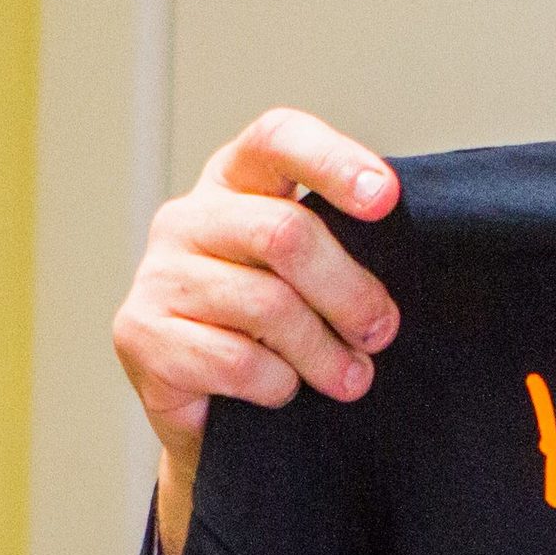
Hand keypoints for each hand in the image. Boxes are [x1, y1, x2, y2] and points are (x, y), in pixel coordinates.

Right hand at [114, 108, 403, 554]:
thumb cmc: (274, 328)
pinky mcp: (141, 334)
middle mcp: (188, 217)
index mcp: (235, 180)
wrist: (212, 415)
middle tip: (381, 332)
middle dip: (349, 291)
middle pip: (285, 233)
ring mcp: (158, 274)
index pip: (277, 138)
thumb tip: (414, 252)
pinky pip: (237, 360)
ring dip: (324, 353)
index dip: (334, 161)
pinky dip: (278, 385)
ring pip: (267, 305)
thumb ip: (343, 246)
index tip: (386, 198)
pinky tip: (284, 390)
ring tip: (351, 378)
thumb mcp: (309, 273)